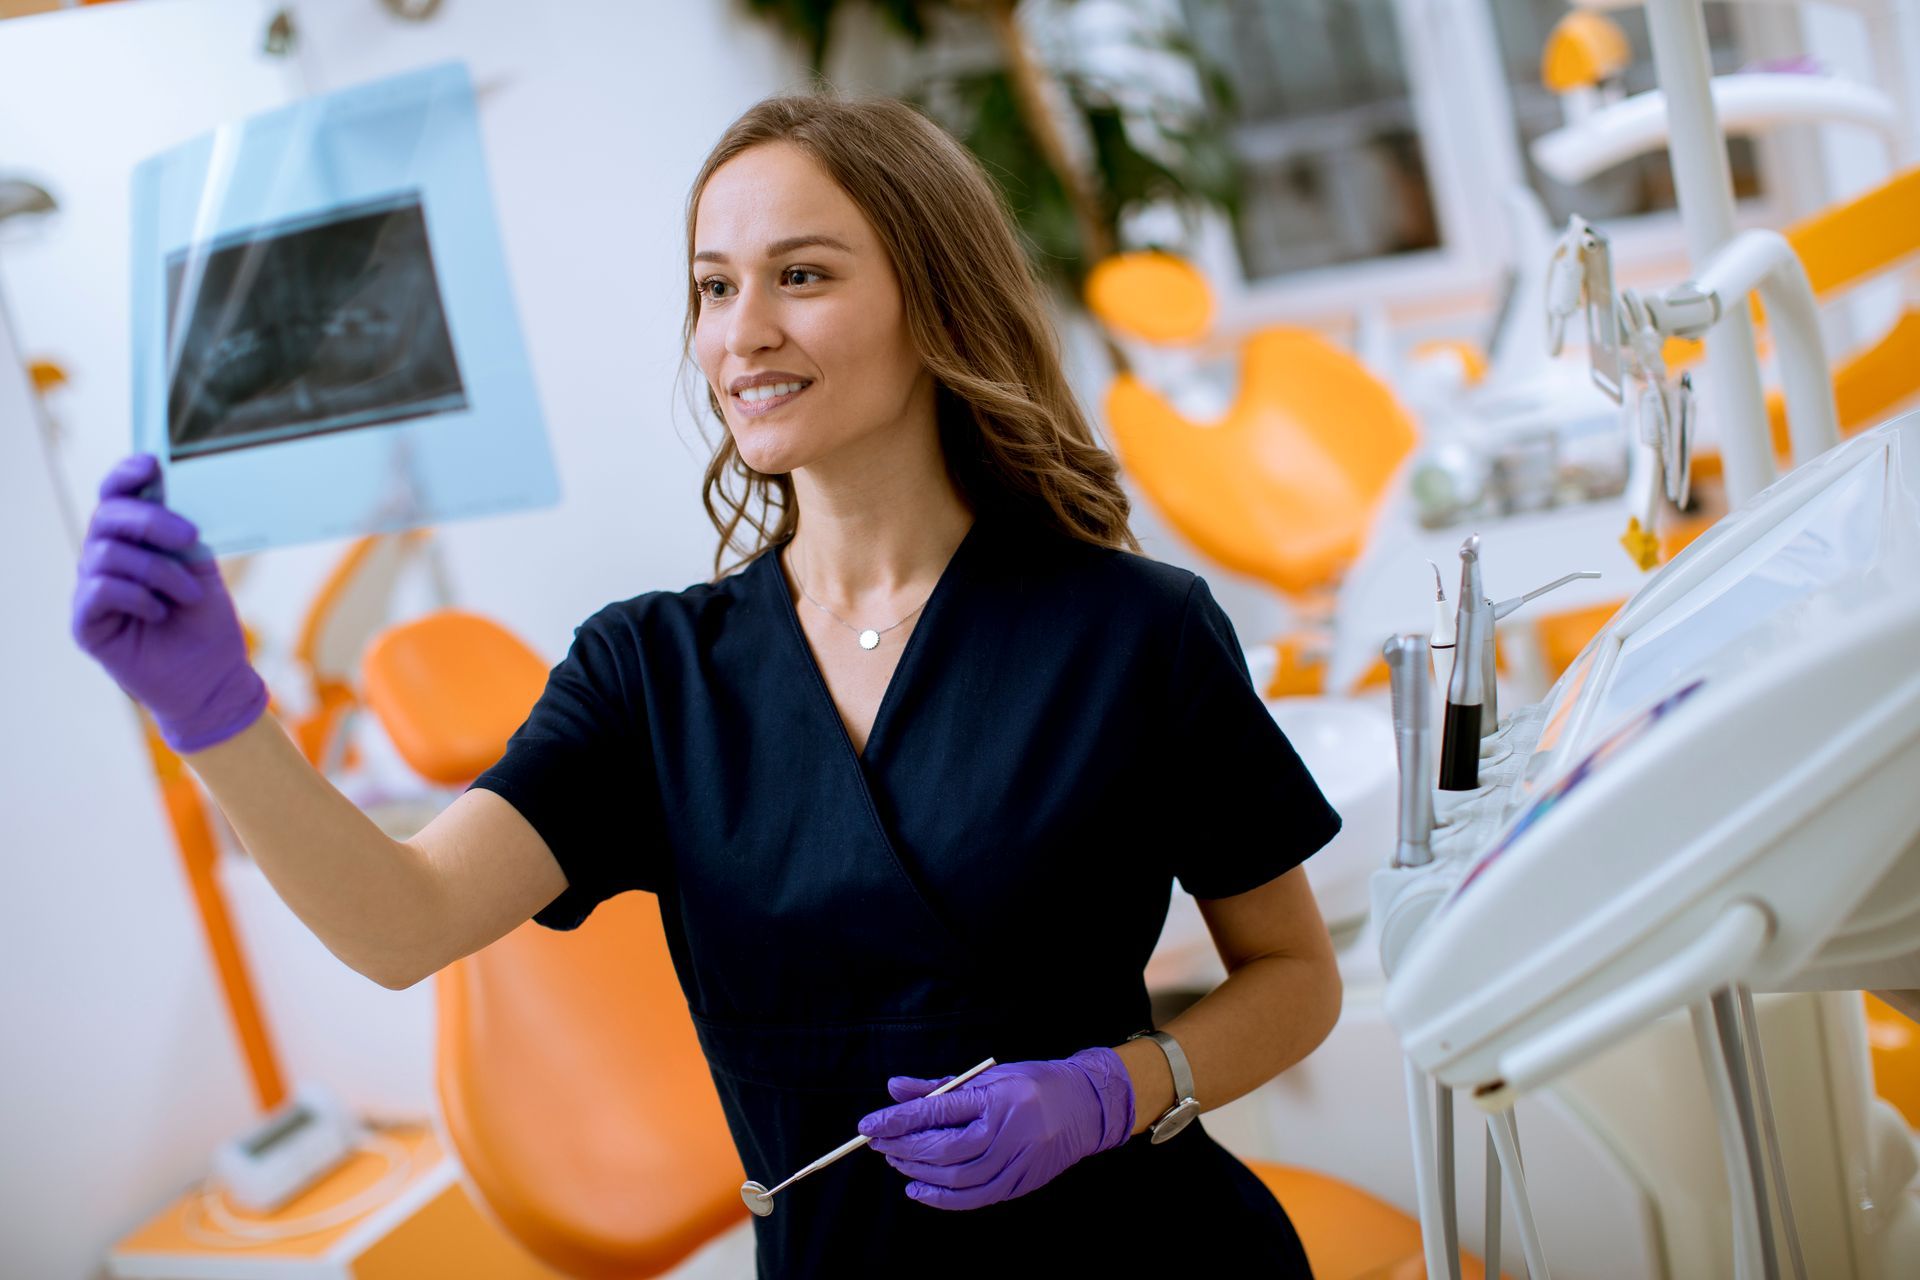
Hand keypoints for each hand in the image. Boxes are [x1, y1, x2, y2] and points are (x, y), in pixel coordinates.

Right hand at [70, 454, 267, 752]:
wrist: (212, 678)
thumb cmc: (206, 622)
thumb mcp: (201, 567)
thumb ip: (183, 532)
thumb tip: (176, 490)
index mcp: (132, 542)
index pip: (114, 496)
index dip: (125, 474)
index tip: (152, 464)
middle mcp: (104, 561)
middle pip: (106, 517)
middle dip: (150, 520)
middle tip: (189, 537)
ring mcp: (91, 591)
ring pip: (105, 554)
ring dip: (157, 570)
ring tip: (189, 594)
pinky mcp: (85, 624)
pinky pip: (98, 590)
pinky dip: (135, 595)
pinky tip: (160, 611)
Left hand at [856, 1047, 1134, 1209]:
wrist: (1085, 1106)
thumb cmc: (1031, 1084)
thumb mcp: (987, 1076)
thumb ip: (939, 1086)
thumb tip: (893, 1089)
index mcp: (997, 1097)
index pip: (937, 1110)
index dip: (898, 1120)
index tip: (868, 1124)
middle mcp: (1007, 1132)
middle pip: (943, 1149)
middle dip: (904, 1148)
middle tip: (879, 1143)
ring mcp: (1016, 1162)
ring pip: (956, 1178)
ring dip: (918, 1172)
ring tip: (897, 1162)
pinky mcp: (1020, 1184)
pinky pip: (974, 1198)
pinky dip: (942, 1199)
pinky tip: (918, 1190)